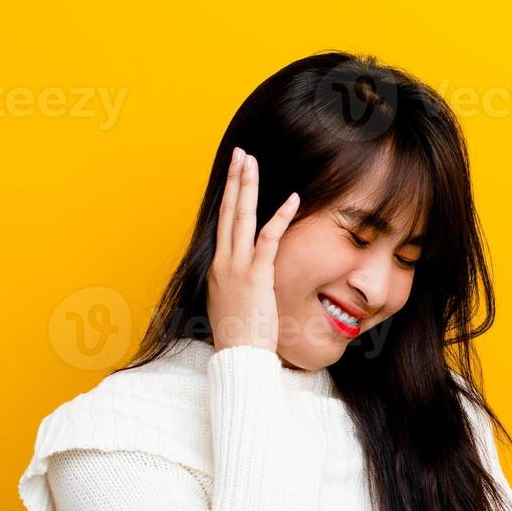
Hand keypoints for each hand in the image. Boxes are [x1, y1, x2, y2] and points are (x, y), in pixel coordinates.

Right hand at [208, 146, 298, 351]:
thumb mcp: (233, 303)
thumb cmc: (239, 335)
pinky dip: (280, 217)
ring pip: (241, 217)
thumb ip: (237, 283)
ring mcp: (237, 267)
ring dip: (246, 186)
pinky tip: (292, 198)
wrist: (238, 357)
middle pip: (228, 211)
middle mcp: (223, 262)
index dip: (230, 195)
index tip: (235, 172)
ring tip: (251, 161)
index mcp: (219, 267)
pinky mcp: (255, 277)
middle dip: (234, 179)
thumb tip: (245, 277)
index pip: (224, 223)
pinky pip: (268, 240)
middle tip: (239, 153)